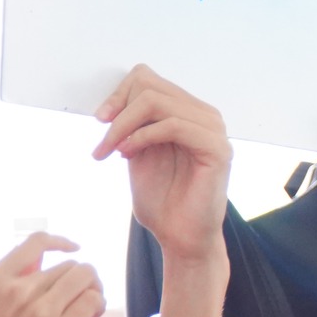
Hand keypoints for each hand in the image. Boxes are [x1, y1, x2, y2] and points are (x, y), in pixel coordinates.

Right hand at [0, 233, 104, 316]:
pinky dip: (96, 308)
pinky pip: (92, 304)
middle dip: (83, 279)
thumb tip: (42, 280)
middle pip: (70, 265)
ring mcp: (40, 311)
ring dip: (94, 292)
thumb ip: (5, 292)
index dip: (62, 243)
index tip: (74, 250)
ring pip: (85, 280)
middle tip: (84, 299)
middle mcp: (17, 290)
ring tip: (90, 312)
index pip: (36, 242)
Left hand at [92, 65, 231, 266]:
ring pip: (157, 101)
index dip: (119, 94)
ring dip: (124, 125)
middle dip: (117, 111)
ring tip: (112, 150)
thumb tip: (115, 102)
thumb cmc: (162, 201)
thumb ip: (133, 125)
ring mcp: (213, 130)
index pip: (148, 78)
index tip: (100, 120)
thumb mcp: (138, 152)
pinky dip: (143, 136)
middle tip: (103, 142)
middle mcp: (204, 115)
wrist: (180, 238)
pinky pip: (173, 125)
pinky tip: (129, 153)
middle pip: (150, 86)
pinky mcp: (216, 148)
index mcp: (188, 112)